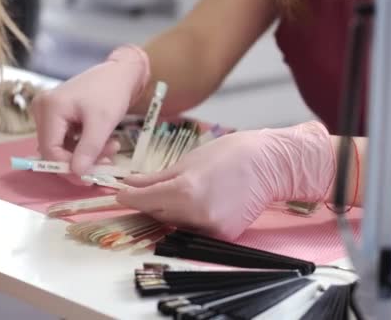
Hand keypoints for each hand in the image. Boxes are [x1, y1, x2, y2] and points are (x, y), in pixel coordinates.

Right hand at [32, 45, 149, 176]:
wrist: (119, 73)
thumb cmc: (111, 92)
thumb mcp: (102, 123)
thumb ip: (88, 149)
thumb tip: (77, 174)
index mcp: (49, 108)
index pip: (50, 150)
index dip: (68, 168)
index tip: (91, 178)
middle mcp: (41, 110)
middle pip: (54, 150)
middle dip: (81, 161)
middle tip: (108, 162)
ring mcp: (48, 113)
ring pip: (63, 148)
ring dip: (87, 154)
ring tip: (112, 148)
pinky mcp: (57, 117)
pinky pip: (67, 141)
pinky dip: (86, 146)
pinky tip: (105, 143)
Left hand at [116, 121, 335, 239]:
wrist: (269, 164)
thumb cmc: (230, 154)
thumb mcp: (188, 161)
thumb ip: (155, 178)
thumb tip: (128, 185)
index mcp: (184, 191)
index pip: (142, 201)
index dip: (128, 197)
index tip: (121, 193)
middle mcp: (195, 215)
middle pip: (157, 215)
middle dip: (150, 203)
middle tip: (150, 190)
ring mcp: (210, 228)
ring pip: (175, 225)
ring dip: (170, 212)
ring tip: (184, 192)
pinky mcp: (223, 236)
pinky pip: (195, 230)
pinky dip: (191, 219)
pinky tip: (202, 202)